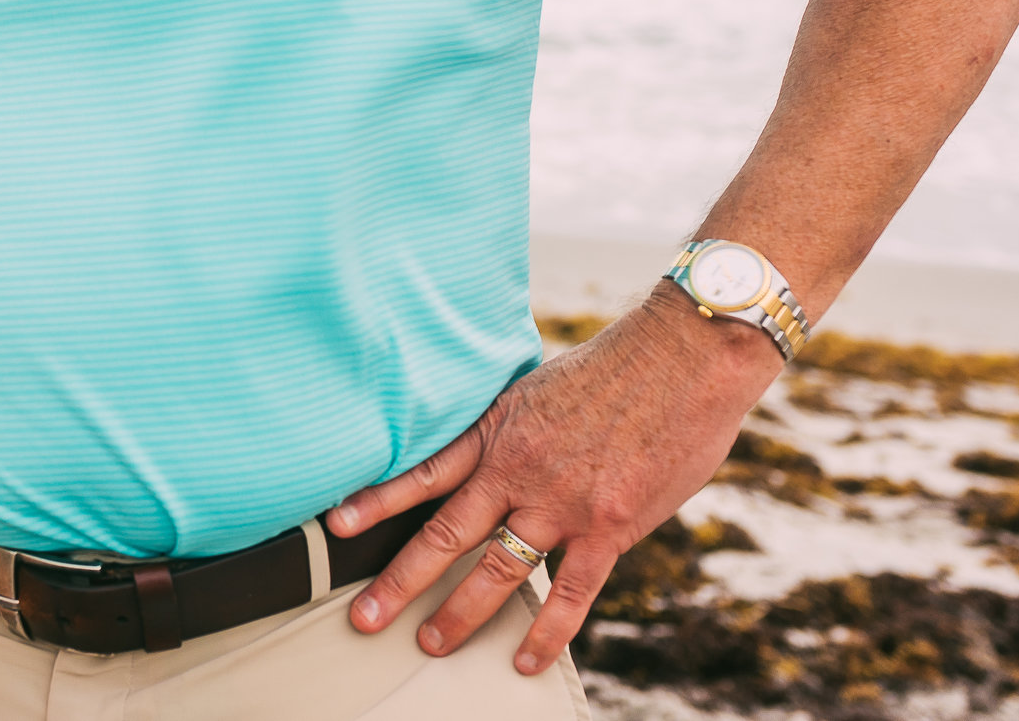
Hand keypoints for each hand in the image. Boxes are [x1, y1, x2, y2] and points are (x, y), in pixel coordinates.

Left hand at [325, 288, 780, 673]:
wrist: (682, 357)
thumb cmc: (615, 365)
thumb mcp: (539, 385)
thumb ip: (511, 427)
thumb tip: (491, 451)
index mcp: (497, 430)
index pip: (423, 473)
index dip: (377, 501)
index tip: (336, 526)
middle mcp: (518, 470)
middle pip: (445, 534)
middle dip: (400, 580)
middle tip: (363, 617)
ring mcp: (562, 503)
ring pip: (498, 570)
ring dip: (459, 614)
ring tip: (429, 644)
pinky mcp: (610, 527)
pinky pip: (570, 592)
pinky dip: (546, 632)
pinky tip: (523, 660)